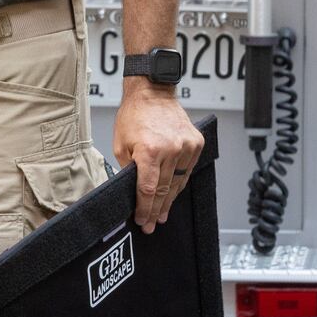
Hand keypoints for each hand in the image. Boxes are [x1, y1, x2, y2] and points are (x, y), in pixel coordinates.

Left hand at [112, 85, 202, 233]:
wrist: (152, 92)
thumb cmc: (133, 115)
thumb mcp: (120, 143)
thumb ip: (128, 168)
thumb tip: (133, 189)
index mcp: (149, 150)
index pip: (148, 189)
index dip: (144, 208)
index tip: (142, 220)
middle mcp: (171, 150)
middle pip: (164, 190)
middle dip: (156, 209)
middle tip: (151, 224)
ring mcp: (186, 146)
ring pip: (178, 182)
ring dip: (170, 200)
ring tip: (162, 214)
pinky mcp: (196, 143)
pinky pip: (188, 170)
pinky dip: (180, 182)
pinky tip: (174, 194)